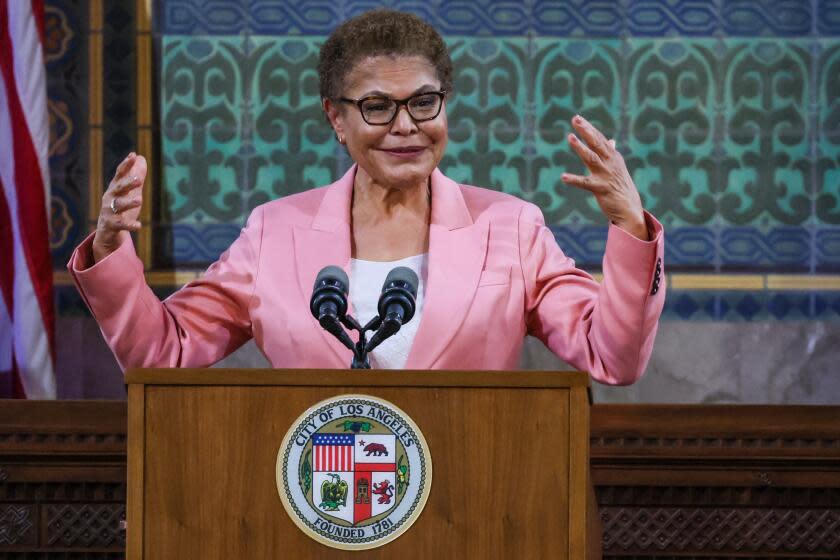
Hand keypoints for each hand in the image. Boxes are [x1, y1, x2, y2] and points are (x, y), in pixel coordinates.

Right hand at [92, 152, 145, 262]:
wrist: (106, 231)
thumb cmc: (119, 208)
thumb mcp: (128, 191)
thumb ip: (135, 176)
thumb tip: (142, 158)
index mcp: (115, 188)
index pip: (119, 174)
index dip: (126, 165)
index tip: (133, 156)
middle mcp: (110, 198)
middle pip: (118, 188)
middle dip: (127, 183)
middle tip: (138, 180)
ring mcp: (109, 211)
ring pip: (119, 205)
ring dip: (128, 202)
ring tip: (139, 200)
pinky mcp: (111, 225)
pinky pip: (121, 224)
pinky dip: (130, 224)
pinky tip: (138, 226)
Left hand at [561, 115, 647, 239]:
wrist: (630, 209)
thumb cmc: (620, 187)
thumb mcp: (617, 167)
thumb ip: (610, 153)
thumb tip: (610, 140)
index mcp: (613, 157)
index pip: (599, 139)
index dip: (589, 128)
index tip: (578, 118)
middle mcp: (611, 163)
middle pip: (596, 143)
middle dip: (586, 131)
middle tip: (575, 119)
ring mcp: (606, 175)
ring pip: (591, 158)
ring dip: (580, 147)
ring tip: (570, 137)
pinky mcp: (600, 189)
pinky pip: (584, 183)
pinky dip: (574, 180)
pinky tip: (563, 177)